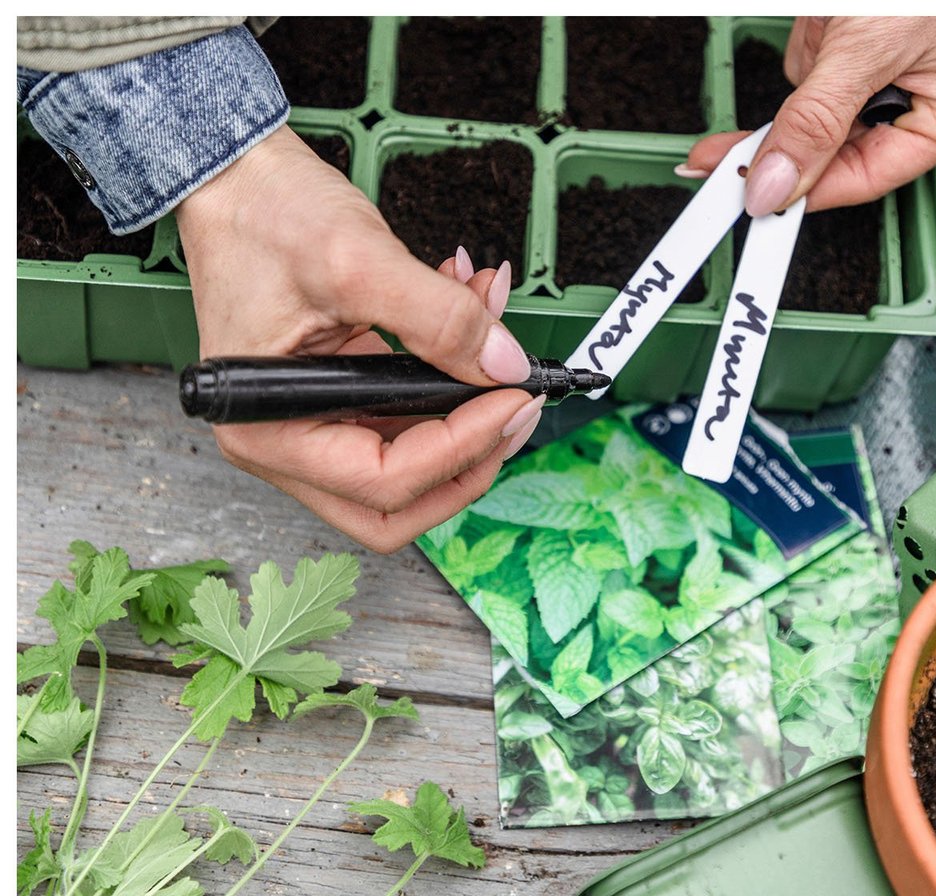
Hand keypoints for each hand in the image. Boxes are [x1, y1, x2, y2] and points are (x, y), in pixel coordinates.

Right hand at [177, 125, 541, 552]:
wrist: (235, 175)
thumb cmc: (262, 214)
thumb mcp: (358, 258)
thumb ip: (440, 318)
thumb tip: (506, 366)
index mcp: (269, 428)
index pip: (385, 478)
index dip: (463, 446)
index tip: (516, 398)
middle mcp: (286, 440)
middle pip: (398, 500)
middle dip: (470, 459)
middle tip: (520, 406)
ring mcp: (313, 421)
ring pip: (412, 460)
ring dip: (467, 409)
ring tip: (500, 337)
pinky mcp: (340, 394)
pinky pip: (408, 411)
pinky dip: (449, 377)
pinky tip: (471, 316)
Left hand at [681, 16, 935, 213]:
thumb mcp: (868, 47)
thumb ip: (817, 120)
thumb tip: (777, 184)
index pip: (866, 177)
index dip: (804, 191)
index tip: (748, 199)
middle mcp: (926, 101)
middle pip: (834, 149)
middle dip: (791, 129)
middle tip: (718, 155)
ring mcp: (891, 73)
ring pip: (815, 106)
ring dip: (808, 65)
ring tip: (834, 23)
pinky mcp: (860, 46)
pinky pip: (812, 65)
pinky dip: (810, 39)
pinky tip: (827, 18)